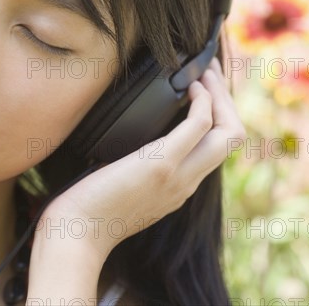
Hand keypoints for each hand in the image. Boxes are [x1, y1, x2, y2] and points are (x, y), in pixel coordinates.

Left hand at [33, 57, 246, 261]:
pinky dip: (203, 100)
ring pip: (228, 131)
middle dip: (227, 101)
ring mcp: (179, 175)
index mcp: (180, 187)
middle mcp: (188, 183)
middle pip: (233, 138)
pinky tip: (191, 86)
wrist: (75, 235)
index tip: (206, 92)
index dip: (220, 117)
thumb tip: (133, 142)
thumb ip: (140, 169)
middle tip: (211, 74)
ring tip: (207, 73)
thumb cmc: (88, 210)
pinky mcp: (162, 164)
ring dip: (221, 95)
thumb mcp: (124, 188)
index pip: (218, 150)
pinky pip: (200, 125)